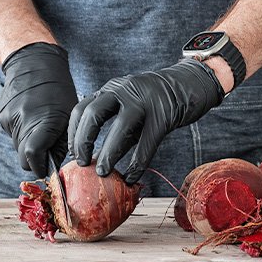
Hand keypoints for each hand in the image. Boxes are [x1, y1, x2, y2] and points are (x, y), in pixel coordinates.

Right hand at [0, 42, 77, 177]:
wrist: (33, 63)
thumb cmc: (57, 88)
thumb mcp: (69, 116)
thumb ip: (62, 143)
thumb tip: (53, 163)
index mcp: (41, 122)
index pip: (33, 157)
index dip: (40, 167)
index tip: (46, 168)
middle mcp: (21, 121)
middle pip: (23, 157)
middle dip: (35, 157)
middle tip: (47, 145)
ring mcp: (8, 119)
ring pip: (18, 146)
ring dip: (29, 142)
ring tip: (39, 123)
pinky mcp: (2, 116)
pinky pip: (13, 134)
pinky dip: (22, 131)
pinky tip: (30, 115)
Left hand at [68, 58, 224, 183]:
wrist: (189, 84)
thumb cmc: (155, 102)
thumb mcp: (130, 108)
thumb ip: (115, 127)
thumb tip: (97, 159)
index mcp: (112, 89)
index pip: (82, 108)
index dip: (74, 133)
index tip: (73, 152)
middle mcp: (124, 91)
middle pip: (93, 113)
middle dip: (83, 140)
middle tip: (81, 162)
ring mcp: (145, 101)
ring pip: (120, 128)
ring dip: (108, 153)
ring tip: (103, 172)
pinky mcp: (163, 115)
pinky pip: (147, 143)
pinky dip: (137, 163)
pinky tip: (132, 177)